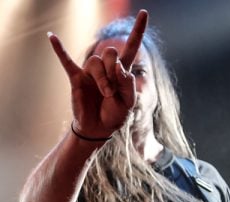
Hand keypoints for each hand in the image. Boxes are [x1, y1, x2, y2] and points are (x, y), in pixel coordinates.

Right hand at [48, 9, 147, 138]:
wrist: (99, 127)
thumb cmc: (115, 114)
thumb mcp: (129, 102)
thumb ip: (127, 84)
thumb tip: (118, 66)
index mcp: (122, 70)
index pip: (131, 45)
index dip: (138, 30)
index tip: (144, 13)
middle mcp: (106, 67)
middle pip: (110, 52)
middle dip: (114, 71)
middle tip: (113, 90)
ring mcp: (90, 72)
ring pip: (95, 61)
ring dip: (103, 79)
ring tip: (105, 93)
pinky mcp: (76, 78)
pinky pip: (66, 60)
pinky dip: (59, 49)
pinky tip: (51, 37)